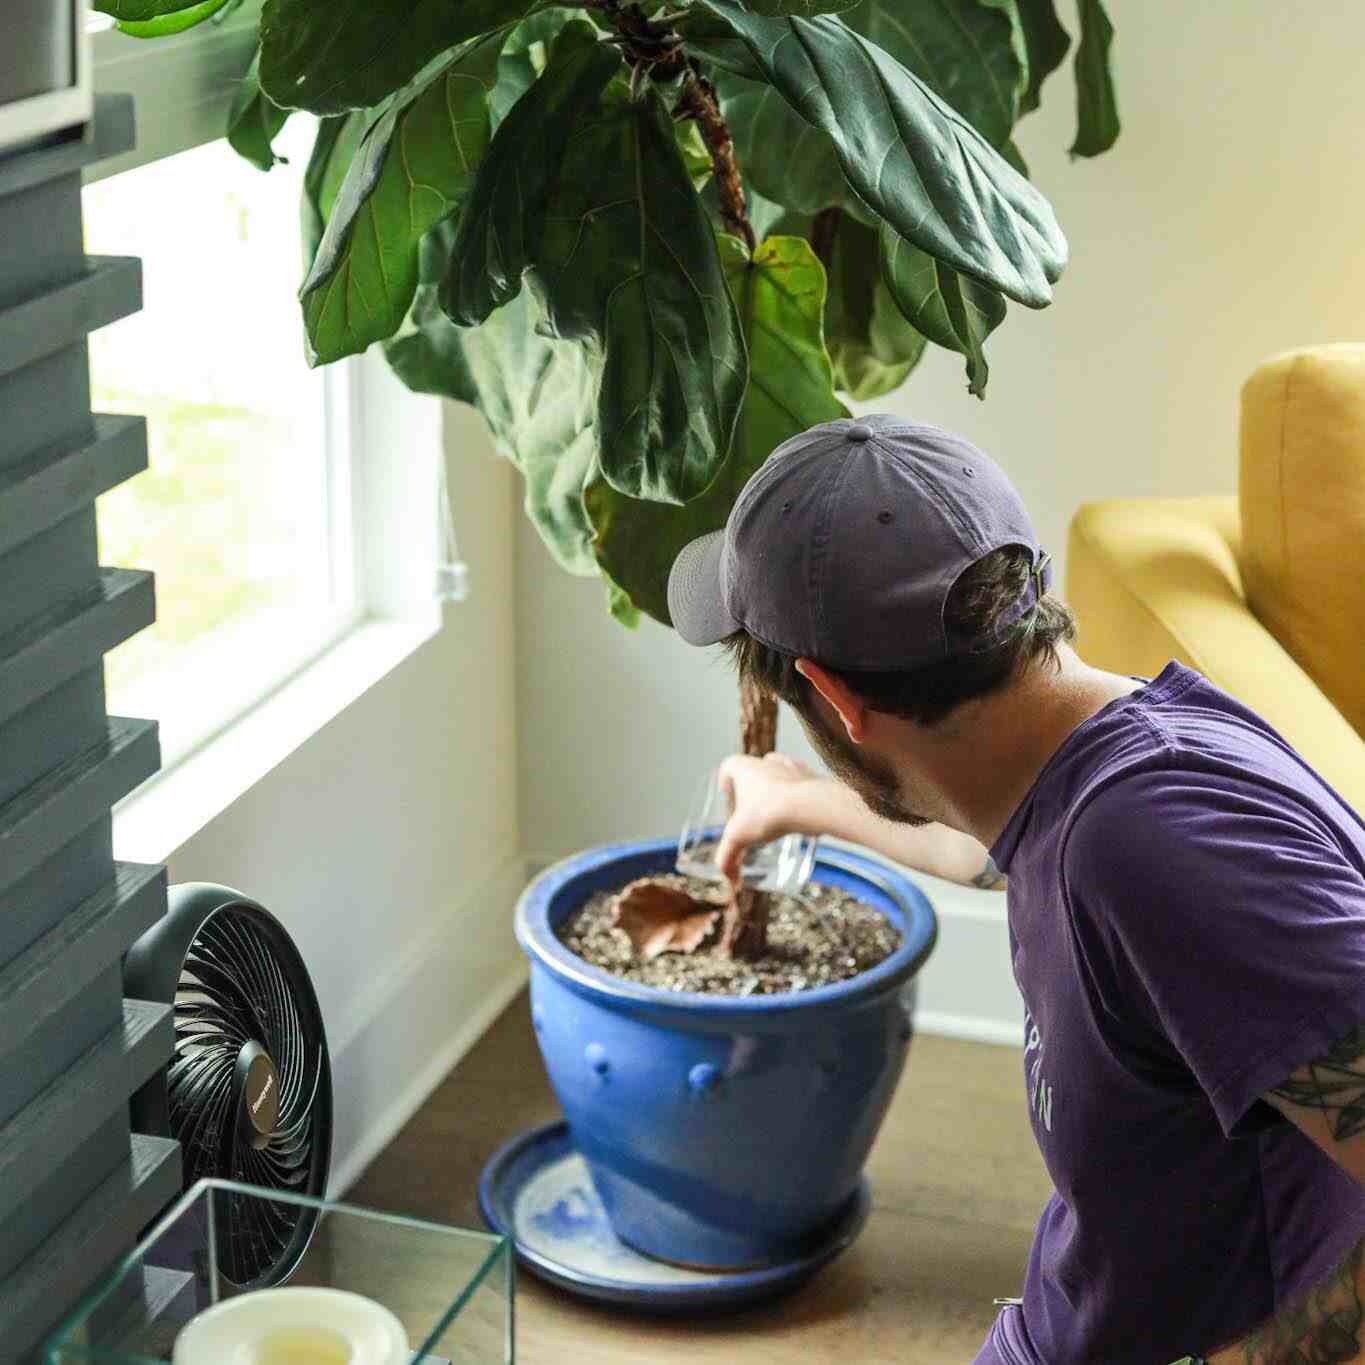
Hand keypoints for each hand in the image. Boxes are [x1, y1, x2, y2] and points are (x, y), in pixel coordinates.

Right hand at [714, 752, 827, 885]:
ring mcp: (793, 767)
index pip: (729, 766)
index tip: (728, 794)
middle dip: (753, 790)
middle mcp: (768, 762)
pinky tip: (800, 815)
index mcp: (745, 768)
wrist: (812, 805)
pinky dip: (801, 797)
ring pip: (781, 774)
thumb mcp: (738, 838)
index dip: (726, 779)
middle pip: (755, 770)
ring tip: (778, 814)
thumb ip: (728, 857)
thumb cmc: (769, 813)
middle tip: (754, 812)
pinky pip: (804, 784)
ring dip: (778, 791)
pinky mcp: (814, 777)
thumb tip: (729, 878)